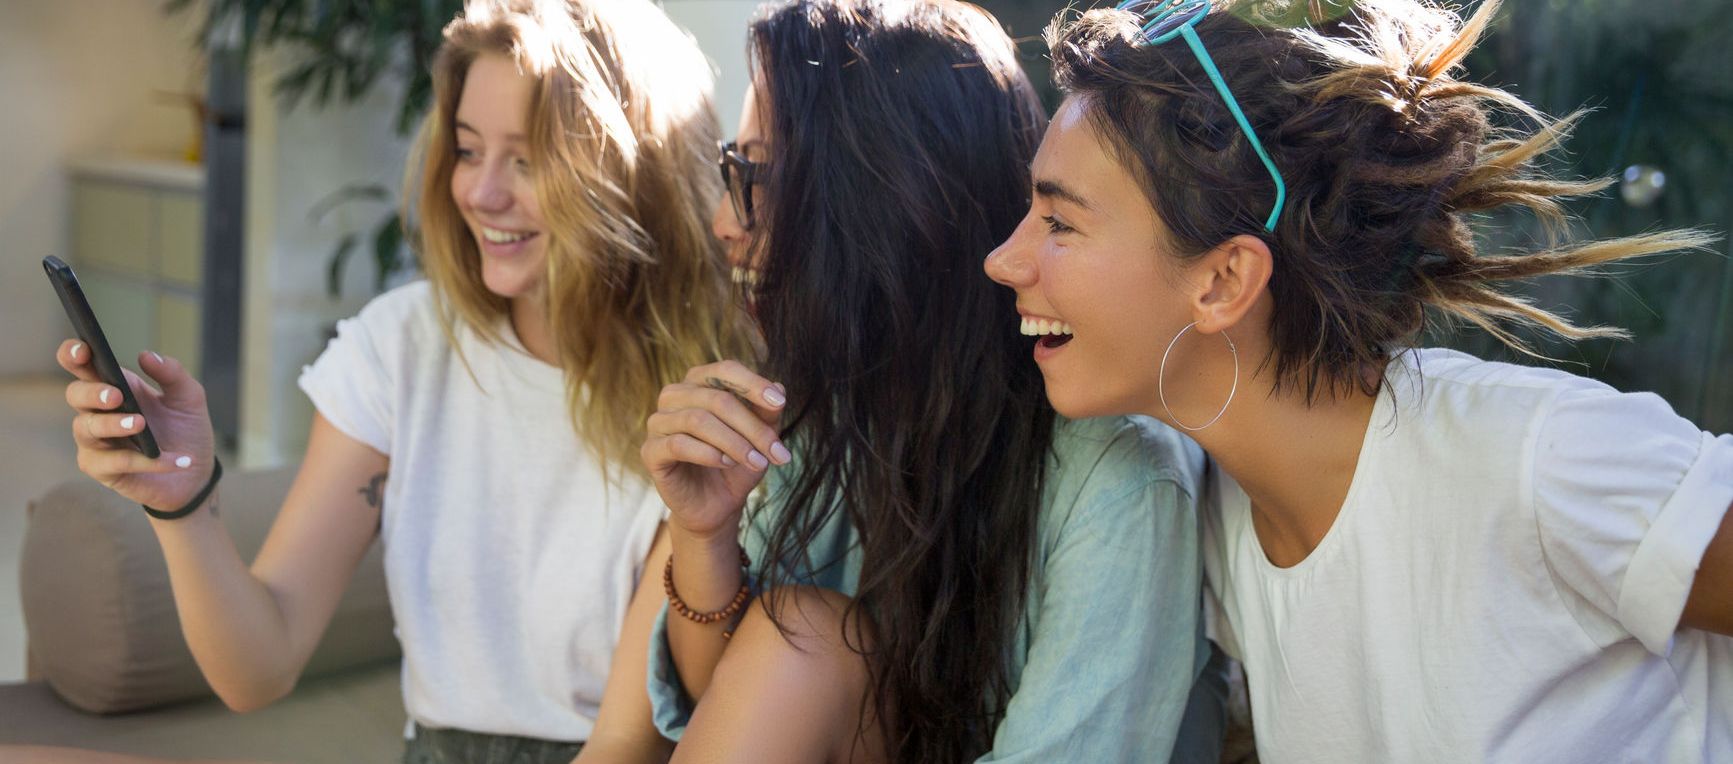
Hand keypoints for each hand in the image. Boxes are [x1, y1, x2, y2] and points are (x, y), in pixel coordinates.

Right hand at [58, 340, 216, 509]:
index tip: (83, 349)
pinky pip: (115, 462)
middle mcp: (98, 411)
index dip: (73, 354)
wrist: (195, 472)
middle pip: (76, 394)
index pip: (82, 366)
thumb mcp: (188, 398)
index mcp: (115, 386)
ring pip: (87, 428)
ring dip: (113, 425)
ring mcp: (96, 441)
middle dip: (93, 393)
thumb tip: (146, 355)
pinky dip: (144, 461)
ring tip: (140, 424)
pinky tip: (173, 460)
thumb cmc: (185, 429)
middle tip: (116, 396)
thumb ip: (172, 374)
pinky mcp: (101, 469)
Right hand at [641, 360, 790, 543]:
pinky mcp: (650, 451)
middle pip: (717, 399)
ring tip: (757, 462)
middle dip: (752, 427)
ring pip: (698, 420)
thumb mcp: (759, 437)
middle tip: (777, 452)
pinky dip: (708, 453)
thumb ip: (767, 412)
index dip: (753, 384)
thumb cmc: (737, 463)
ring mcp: (658, 422)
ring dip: (734, 443)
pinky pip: (678, 444)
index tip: (779, 403)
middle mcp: (674, 395)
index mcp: (699, 382)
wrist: (716, 505)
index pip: (725, 371)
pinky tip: (727, 463)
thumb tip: (779, 387)